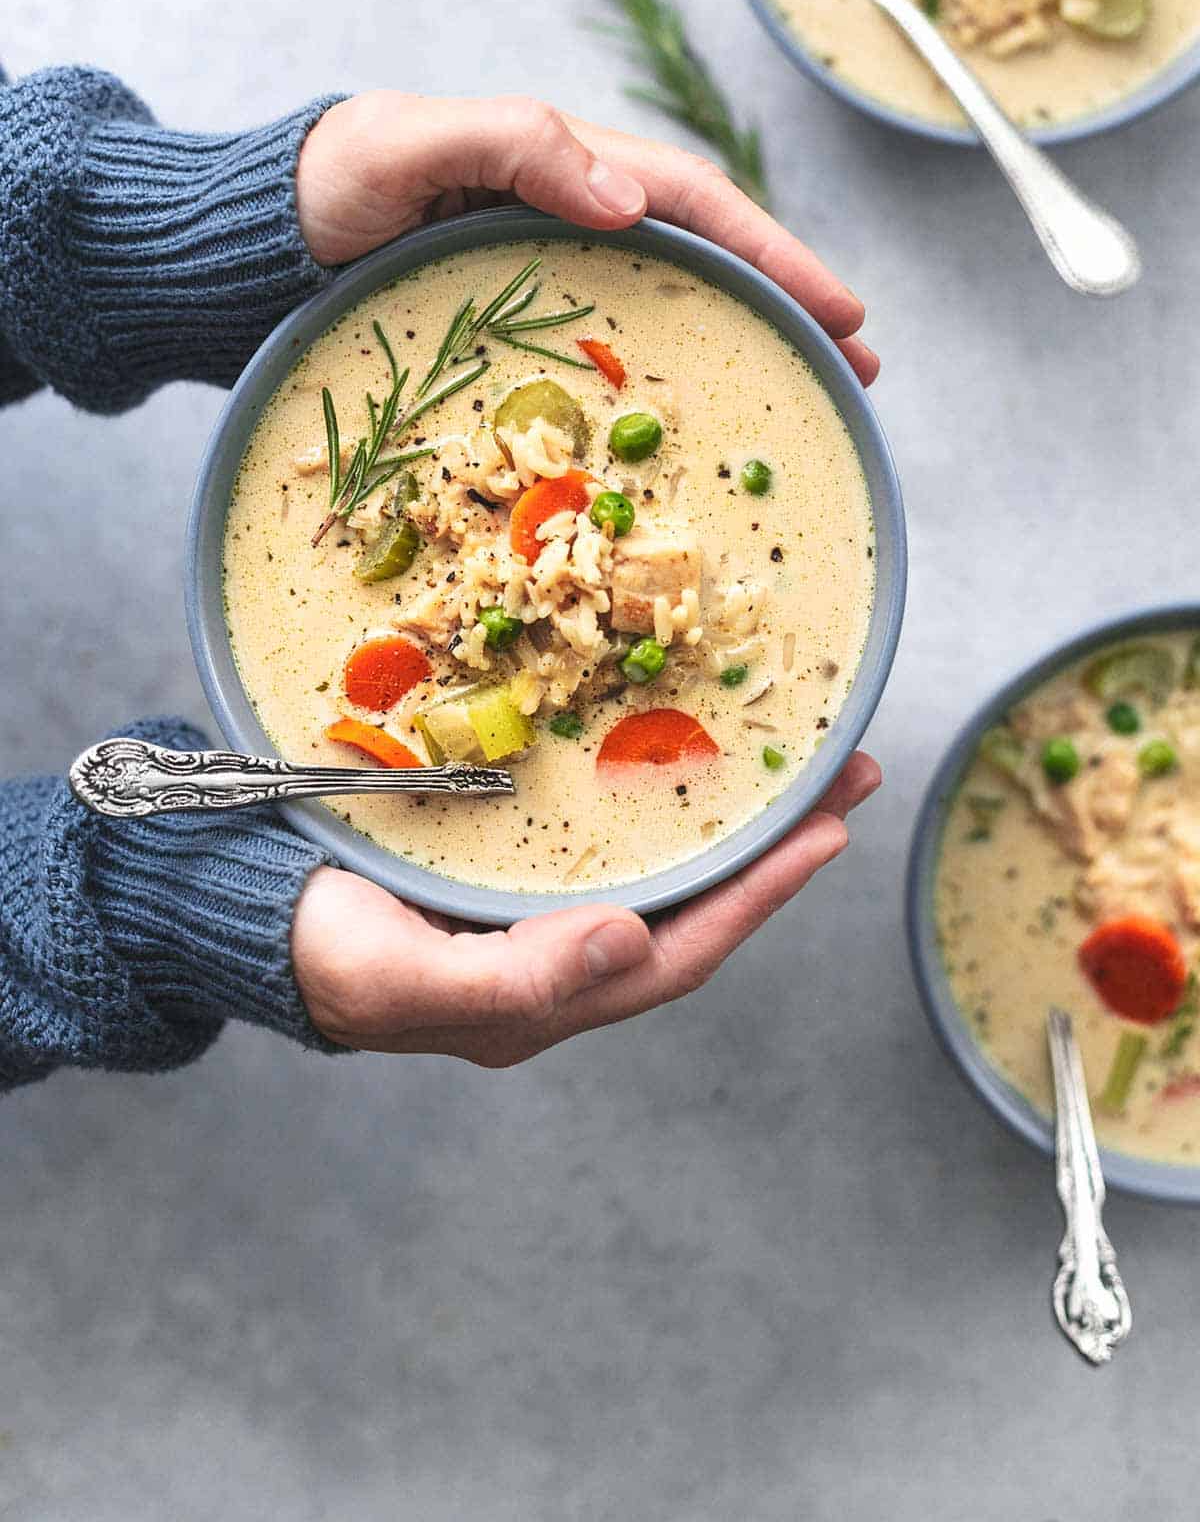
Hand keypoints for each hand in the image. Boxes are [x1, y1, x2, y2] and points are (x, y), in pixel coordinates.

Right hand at [291, 752, 879, 1063]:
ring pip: (663, 863)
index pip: (681, 952)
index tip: (829, 833)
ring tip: (798, 753)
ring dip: (734, 812)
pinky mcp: (514, 859)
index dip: (761, 897)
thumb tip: (629, 946)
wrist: (246, 911)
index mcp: (547, 999)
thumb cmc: (316, 953)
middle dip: (776, 844)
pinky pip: (613, 830)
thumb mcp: (399, 978)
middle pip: (694, 904)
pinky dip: (663, 794)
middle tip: (846, 771)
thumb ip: (511, 980)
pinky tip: (685, 752)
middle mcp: (562, 957)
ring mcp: (541, 908)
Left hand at [296, 92, 876, 384]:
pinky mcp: (521, 336)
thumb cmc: (326, 183)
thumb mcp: (407, 143)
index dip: (776, 254)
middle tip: (861, 365)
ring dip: (749, 344)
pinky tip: (696, 425)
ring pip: (673, 309)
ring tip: (815, 392)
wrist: (254, 245)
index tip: (843, 308)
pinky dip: (668, 383)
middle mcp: (572, 221)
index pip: (694, 204)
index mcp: (563, 165)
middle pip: (707, 259)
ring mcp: (552, 281)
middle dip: (790, 304)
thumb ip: (511, 145)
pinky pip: (612, 357)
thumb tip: (629, 197)